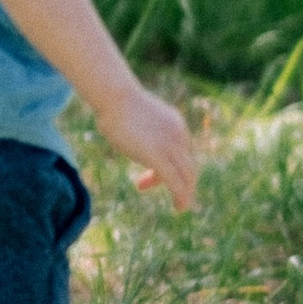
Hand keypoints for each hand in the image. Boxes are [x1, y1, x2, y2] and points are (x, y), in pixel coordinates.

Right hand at [102, 82, 197, 210]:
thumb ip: (134, 125)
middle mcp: (179, 135)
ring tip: (181, 207)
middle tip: (170, 194)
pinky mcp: (160, 158)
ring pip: (187, 176)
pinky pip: (175, 182)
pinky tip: (179, 207)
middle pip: (188, 165)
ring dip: (185, 193)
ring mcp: (171, 146)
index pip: (182, 151)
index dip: (172, 166)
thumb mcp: (133, 115)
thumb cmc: (114, 102)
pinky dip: (181, 197)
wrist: (115, 97)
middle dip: (181, 182)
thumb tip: (114, 122)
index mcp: (176, 124)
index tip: (151, 175)